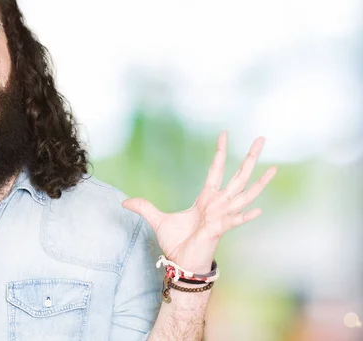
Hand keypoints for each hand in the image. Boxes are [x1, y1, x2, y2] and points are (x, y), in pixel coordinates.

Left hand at [123, 131, 276, 271]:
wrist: (182, 264)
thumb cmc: (177, 243)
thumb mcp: (158, 221)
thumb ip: (144, 208)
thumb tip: (125, 201)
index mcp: (206, 199)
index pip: (216, 170)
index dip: (220, 153)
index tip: (225, 134)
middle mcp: (218, 205)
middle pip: (238, 177)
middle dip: (249, 158)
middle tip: (262, 138)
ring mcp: (221, 217)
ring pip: (244, 195)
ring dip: (259, 182)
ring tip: (273, 167)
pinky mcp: (218, 231)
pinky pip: (234, 222)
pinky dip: (245, 217)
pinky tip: (258, 210)